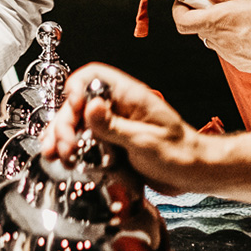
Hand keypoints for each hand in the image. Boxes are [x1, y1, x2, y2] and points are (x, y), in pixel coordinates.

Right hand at [40, 62, 217, 192]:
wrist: (193, 174)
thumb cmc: (179, 154)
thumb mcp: (145, 141)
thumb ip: (114, 125)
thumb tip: (89, 106)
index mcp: (129, 96)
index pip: (93, 76)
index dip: (76, 88)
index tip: (72, 109)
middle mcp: (118, 108)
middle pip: (78, 103)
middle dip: (65, 122)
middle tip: (65, 145)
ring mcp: (113, 126)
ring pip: (77, 123)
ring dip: (63, 137)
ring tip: (58, 155)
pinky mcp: (111, 144)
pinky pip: (84, 141)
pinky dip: (71, 149)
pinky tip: (64, 159)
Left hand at [172, 0, 250, 74]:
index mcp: (223, 21)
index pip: (183, 21)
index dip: (179, 9)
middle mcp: (223, 41)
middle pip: (197, 29)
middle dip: (202, 15)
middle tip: (216, 3)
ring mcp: (231, 56)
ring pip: (213, 38)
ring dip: (218, 27)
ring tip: (241, 17)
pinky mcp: (241, 64)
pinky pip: (226, 49)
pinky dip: (231, 38)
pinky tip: (250, 31)